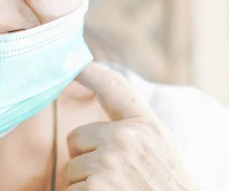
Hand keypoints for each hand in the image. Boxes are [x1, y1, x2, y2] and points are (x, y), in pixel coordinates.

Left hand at [61, 62, 198, 190]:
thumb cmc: (167, 185)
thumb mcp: (159, 148)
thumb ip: (132, 127)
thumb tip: (100, 105)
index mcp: (145, 126)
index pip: (113, 87)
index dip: (89, 70)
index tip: (71, 60)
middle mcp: (125, 138)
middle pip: (75, 140)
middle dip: (85, 160)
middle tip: (115, 180)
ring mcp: (109, 163)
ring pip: (70, 169)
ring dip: (84, 185)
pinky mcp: (95, 188)